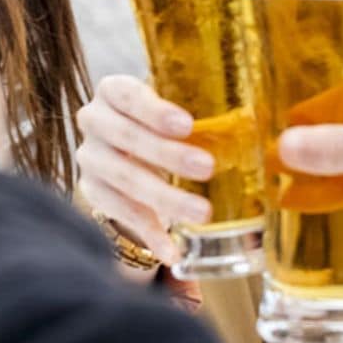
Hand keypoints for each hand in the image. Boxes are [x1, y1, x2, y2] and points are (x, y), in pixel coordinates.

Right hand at [76, 75, 213, 265]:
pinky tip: (173, 250)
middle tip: (208, 167)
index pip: (127, 94)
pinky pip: (121, 214)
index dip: (154, 110)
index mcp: (113, 91)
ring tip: (202, 212)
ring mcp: (90, 157)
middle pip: (127, 137)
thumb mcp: (170, 108)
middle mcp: (94, 120)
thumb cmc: (158, 122)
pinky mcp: (92, 191)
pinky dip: (150, 233)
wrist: (123, 149)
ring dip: (165, 198)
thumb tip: (253, 122)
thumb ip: (198, 110)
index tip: (187, 125)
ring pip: (125, 178)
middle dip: (168, 154)